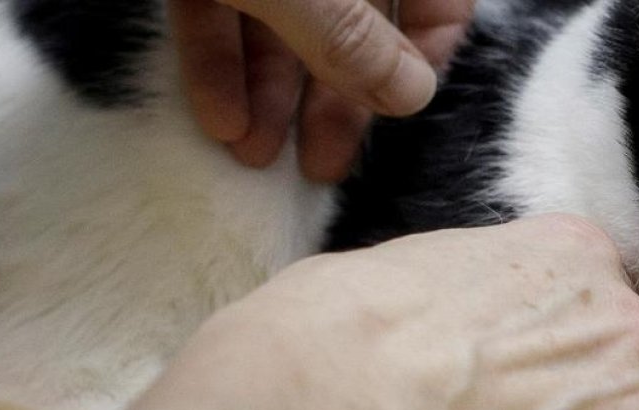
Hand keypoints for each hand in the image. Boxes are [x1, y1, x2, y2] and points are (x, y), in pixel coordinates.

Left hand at [168, 0, 473, 181]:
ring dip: (271, 92)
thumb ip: (351, 36)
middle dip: (334, 97)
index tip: (392, 114)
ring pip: (289, 19)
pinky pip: (226, 5)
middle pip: (358, 19)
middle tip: (319, 165)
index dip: (422, 57)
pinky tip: (216, 117)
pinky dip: (220, 59)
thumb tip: (412, 98)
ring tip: (251, 156)